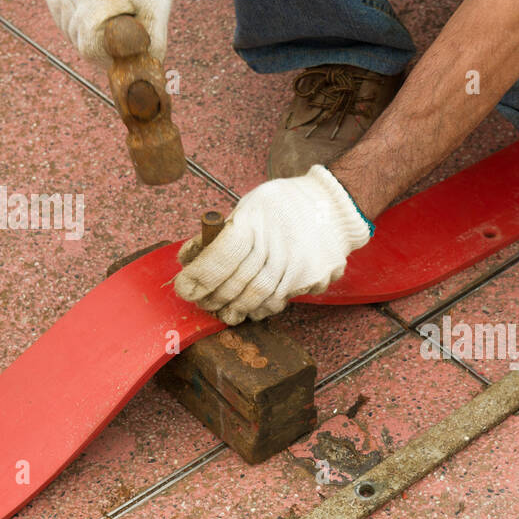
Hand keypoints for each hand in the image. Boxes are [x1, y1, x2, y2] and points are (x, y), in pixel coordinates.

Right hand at [45, 0, 171, 66]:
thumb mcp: (157, 10)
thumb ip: (151, 47)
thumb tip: (145, 80)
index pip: (91, 51)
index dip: (109, 58)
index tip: (124, 52)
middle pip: (80, 42)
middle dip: (102, 43)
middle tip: (122, 25)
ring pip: (70, 30)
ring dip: (90, 29)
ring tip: (110, 7)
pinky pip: (64, 14)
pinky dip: (80, 15)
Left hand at [174, 166, 372, 323]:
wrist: (334, 206)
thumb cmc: (284, 205)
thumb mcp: (250, 205)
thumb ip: (223, 233)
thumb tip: (190, 258)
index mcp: (255, 220)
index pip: (221, 255)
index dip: (199, 277)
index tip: (185, 289)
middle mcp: (277, 243)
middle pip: (238, 282)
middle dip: (214, 298)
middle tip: (203, 304)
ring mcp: (298, 263)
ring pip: (260, 297)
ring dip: (237, 309)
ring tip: (225, 313)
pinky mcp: (314, 276)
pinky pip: (282, 300)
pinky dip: (263, 308)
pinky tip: (253, 309)